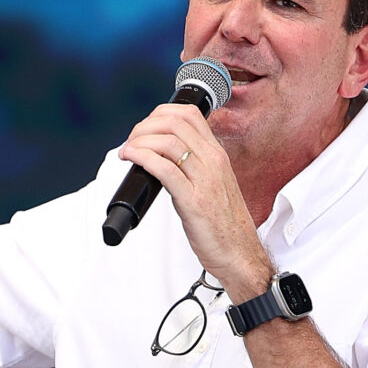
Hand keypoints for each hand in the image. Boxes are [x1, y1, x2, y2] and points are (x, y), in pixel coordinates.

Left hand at [113, 102, 270, 300]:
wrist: (240, 254)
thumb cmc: (224, 225)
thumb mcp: (213, 184)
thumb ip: (195, 167)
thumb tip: (164, 157)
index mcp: (218, 155)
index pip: (190, 115)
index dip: (161, 113)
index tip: (146, 128)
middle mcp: (213, 161)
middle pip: (175, 122)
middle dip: (145, 126)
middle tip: (132, 140)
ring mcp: (205, 180)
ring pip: (167, 141)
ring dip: (139, 141)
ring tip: (127, 151)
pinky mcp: (194, 201)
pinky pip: (164, 169)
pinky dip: (142, 158)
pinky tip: (131, 159)